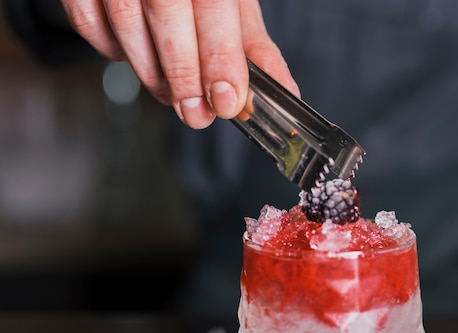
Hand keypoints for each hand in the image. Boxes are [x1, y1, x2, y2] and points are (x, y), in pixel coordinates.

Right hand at [60, 0, 298, 128]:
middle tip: (197, 114)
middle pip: (167, 13)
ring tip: (174, 95)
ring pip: (125, 24)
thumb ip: (253, 47)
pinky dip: (114, 53)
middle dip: (185, 75)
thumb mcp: (232, 5)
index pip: (215, 7)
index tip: (228, 101)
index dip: (220, 57)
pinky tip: (139, 59)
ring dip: (153, 74)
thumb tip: (283, 90)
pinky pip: (92, 26)